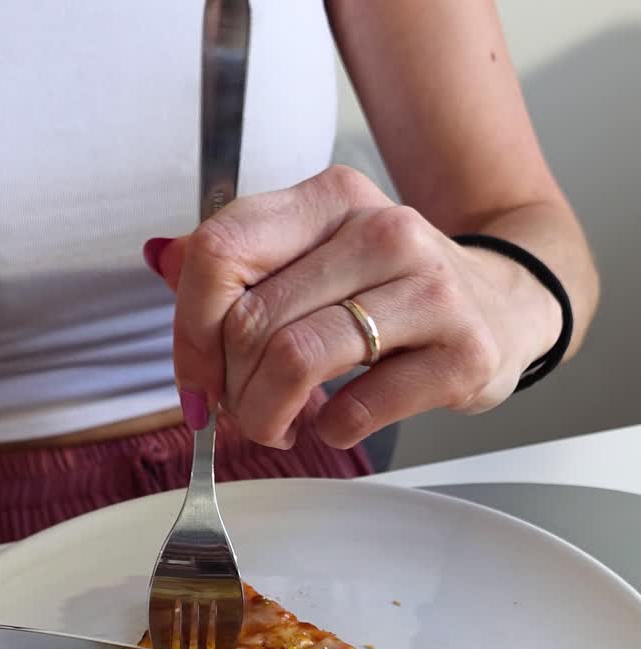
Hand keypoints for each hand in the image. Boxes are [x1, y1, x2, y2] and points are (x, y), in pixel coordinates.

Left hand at [144, 165, 561, 448]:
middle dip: (230, 390)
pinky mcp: (461, 354)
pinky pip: (358, 411)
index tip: (197, 380)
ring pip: (295, 362)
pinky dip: (331, 432)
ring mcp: (428, 291)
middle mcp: (381, 231)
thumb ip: (239, 258)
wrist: (507, 303)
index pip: (219, 251)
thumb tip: (158, 256)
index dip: (189, 331)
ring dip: (268, 416)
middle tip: (245, 413)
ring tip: (281, 425)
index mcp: (331, 199)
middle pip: (250, 321)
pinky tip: (337, 422)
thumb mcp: (317, 254)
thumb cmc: (397, 290)